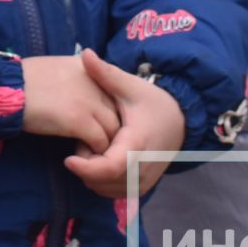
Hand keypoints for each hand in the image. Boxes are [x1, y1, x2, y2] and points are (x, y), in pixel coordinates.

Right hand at [19, 54, 121, 151]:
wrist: (4, 87)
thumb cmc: (21, 80)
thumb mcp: (56, 69)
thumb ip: (76, 78)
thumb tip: (83, 94)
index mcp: (88, 67)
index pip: (114, 93)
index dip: (108, 112)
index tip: (100, 124)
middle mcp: (95, 82)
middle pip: (119, 112)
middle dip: (113, 131)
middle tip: (100, 145)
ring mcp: (89, 101)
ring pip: (114, 131)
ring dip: (105, 146)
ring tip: (91, 154)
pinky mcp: (79, 120)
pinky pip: (100, 144)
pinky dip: (94, 154)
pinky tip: (82, 158)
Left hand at [64, 49, 188, 197]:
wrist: (180, 120)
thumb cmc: (151, 101)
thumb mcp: (130, 85)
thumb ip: (106, 73)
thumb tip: (85, 53)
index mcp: (139, 142)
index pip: (111, 167)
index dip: (87, 168)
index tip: (68, 159)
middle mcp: (145, 166)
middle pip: (106, 182)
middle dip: (86, 168)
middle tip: (81, 145)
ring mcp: (146, 179)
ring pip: (109, 190)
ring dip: (93, 176)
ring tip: (91, 150)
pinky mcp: (144, 185)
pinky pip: (116, 193)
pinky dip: (102, 183)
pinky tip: (98, 162)